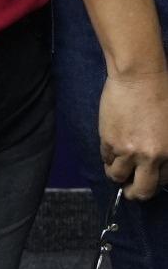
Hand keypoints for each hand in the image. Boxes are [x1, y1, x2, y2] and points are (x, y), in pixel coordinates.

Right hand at [100, 69, 167, 199]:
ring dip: (116, 174)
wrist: (139, 76)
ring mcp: (128, 150)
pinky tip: (110, 149)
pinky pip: (106, 158)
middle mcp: (151, 157)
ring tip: (115, 168)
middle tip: (130, 191)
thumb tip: (156, 161)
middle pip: (142, 190)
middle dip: (135, 193)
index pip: (162, 182)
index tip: (148, 179)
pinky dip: (107, 157)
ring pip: (118, 176)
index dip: (154, 181)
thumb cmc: (161, 92)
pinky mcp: (110, 140)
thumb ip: (165, 147)